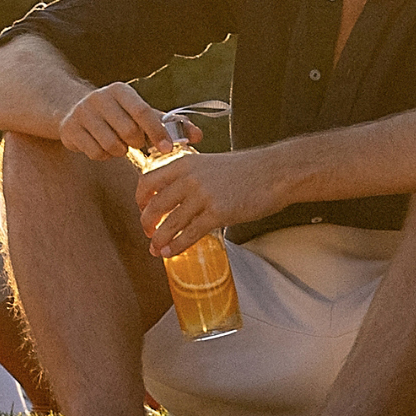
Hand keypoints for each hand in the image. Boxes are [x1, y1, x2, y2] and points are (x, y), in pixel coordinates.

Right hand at [57, 81, 175, 163]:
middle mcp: (99, 97)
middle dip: (136, 143)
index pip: (143, 111)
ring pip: (111, 145)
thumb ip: (169, 124)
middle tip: (135, 143)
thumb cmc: (117, 113)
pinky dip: (104, 156)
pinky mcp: (70, 129)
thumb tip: (198, 136)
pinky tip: (103, 147)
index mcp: (121, 90)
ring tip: (119, 144)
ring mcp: (82, 113)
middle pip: (128, 131)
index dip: (157, 132)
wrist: (74, 108)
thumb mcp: (141, 113)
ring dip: (120, 151)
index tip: (167, 148)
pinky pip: (95, 153)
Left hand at [136, 144, 276, 255]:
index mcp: (186, 163)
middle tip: (148, 232)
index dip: (140, 198)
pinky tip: (171, 252)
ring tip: (156, 249)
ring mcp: (203, 196)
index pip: (149, 180)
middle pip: (155, 205)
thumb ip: (191, 176)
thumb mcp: (211, 164)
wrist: (274, 172)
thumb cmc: (248, 169)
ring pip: (170, 222)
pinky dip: (177, 246)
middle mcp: (190, 178)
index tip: (142, 208)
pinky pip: (189, 233)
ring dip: (159, 239)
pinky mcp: (217, 213)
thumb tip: (176, 195)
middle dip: (147, 223)